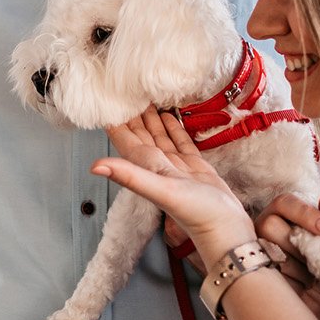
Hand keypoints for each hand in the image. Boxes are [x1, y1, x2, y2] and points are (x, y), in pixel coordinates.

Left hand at [94, 109, 256, 263]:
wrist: (226, 229)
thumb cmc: (196, 213)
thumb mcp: (161, 190)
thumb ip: (129, 176)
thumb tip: (94, 167)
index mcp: (146, 166)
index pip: (124, 138)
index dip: (115, 119)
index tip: (107, 98)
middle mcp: (157, 165)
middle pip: (139, 133)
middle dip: (132, 113)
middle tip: (126, 89)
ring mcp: (176, 166)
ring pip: (158, 135)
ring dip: (151, 117)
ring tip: (145, 96)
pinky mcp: (194, 167)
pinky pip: (179, 141)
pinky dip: (172, 127)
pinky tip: (169, 115)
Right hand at [257, 191, 319, 317]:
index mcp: (282, 215)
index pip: (284, 202)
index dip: (304, 213)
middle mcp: (263, 230)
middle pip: (270, 224)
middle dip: (299, 243)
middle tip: (317, 258)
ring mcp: (255, 253)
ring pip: (267, 249)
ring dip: (297, 264)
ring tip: (312, 274)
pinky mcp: (253, 276)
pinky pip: (267, 274)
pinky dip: (291, 280)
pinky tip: (302, 285)